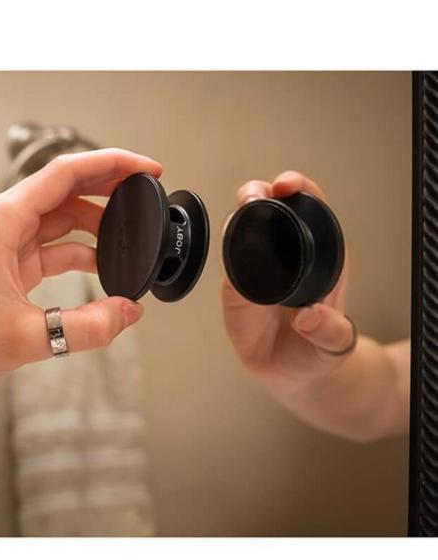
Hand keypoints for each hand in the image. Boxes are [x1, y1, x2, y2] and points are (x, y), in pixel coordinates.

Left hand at [0, 149, 161, 392]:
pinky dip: (76, 251)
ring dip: (94, 225)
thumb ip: (89, 326)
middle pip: (65, 189)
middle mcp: (0, 221)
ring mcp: (0, 239)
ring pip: (58, 217)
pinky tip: (100, 265)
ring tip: (128, 240)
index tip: (145, 169)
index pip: (66, 173)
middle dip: (109, 189)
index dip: (112, 164)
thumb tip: (129, 313)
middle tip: (145, 195)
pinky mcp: (2, 259)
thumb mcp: (28, 337)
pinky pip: (48, 244)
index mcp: (1, 221)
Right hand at [222, 171, 353, 388]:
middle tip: (255, 196)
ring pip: (244, 227)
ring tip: (240, 211)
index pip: (309, 207)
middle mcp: (286, 254)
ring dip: (240, 213)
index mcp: (320, 254)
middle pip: (271, 208)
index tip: (287, 186)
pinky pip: (228, 258)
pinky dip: (225, 243)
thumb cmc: (317, 350)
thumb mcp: (334, 343)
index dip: (298, 189)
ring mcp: (258, 267)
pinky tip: (227, 239)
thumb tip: (310, 317)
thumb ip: (328, 332)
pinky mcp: (235, 284)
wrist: (291, 373)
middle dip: (260, 192)